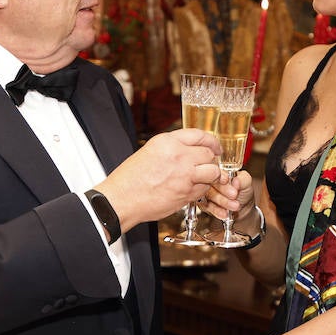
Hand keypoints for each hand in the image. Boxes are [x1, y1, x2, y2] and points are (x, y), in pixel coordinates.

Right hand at [96, 129, 221, 229]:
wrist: (121, 200)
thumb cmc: (129, 180)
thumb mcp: (149, 152)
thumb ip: (171, 148)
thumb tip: (189, 150)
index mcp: (167, 142)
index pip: (199, 135)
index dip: (211, 141)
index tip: (214, 147)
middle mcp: (178, 156)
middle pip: (208, 154)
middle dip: (211, 160)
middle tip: (209, 165)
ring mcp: (184, 175)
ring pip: (213, 172)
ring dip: (211, 176)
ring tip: (202, 178)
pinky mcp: (186, 193)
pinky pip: (204, 189)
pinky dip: (202, 189)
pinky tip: (191, 189)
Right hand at [197, 170, 258, 228]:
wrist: (242, 207)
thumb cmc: (242, 191)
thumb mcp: (247, 182)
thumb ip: (243, 179)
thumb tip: (236, 180)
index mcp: (218, 170)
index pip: (214, 170)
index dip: (220, 176)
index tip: (226, 181)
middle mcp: (208, 179)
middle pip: (209, 182)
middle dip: (222, 190)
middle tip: (234, 195)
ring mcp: (204, 192)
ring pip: (209, 196)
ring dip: (222, 201)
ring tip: (234, 205)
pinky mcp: (203, 203)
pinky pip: (207, 207)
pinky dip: (216, 211)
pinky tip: (224, 213)